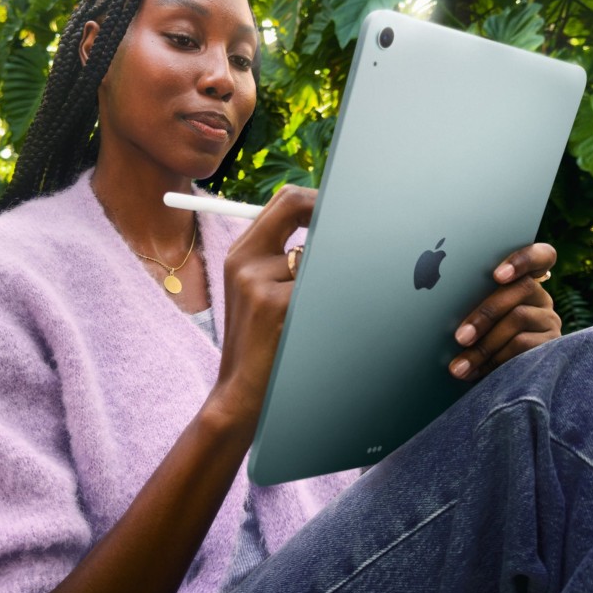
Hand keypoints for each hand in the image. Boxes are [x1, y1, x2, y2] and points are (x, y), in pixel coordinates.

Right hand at [211, 185, 316, 431]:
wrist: (240, 394)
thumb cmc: (257, 342)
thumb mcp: (253, 292)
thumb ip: (278, 255)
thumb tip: (327, 223)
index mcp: (240, 254)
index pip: (282, 201)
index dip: (315, 199)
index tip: (338, 208)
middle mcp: (245, 261)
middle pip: (295, 206)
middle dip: (328, 213)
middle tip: (352, 228)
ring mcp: (258, 282)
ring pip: (315, 254)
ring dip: (326, 275)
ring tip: (316, 307)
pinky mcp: (276, 305)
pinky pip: (319, 284)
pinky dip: (328, 300)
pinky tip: (316, 323)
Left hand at [448, 242, 560, 380]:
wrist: (499, 380)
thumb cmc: (474, 336)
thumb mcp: (473, 314)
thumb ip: (468, 298)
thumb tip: (436, 296)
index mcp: (521, 280)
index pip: (541, 255)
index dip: (522, 259)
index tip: (497, 275)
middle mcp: (540, 296)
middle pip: (521, 288)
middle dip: (485, 313)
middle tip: (459, 338)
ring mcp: (548, 319)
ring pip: (519, 317)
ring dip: (485, 344)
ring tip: (460, 365)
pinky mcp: (552, 345)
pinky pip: (525, 346)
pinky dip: (496, 360)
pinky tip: (476, 372)